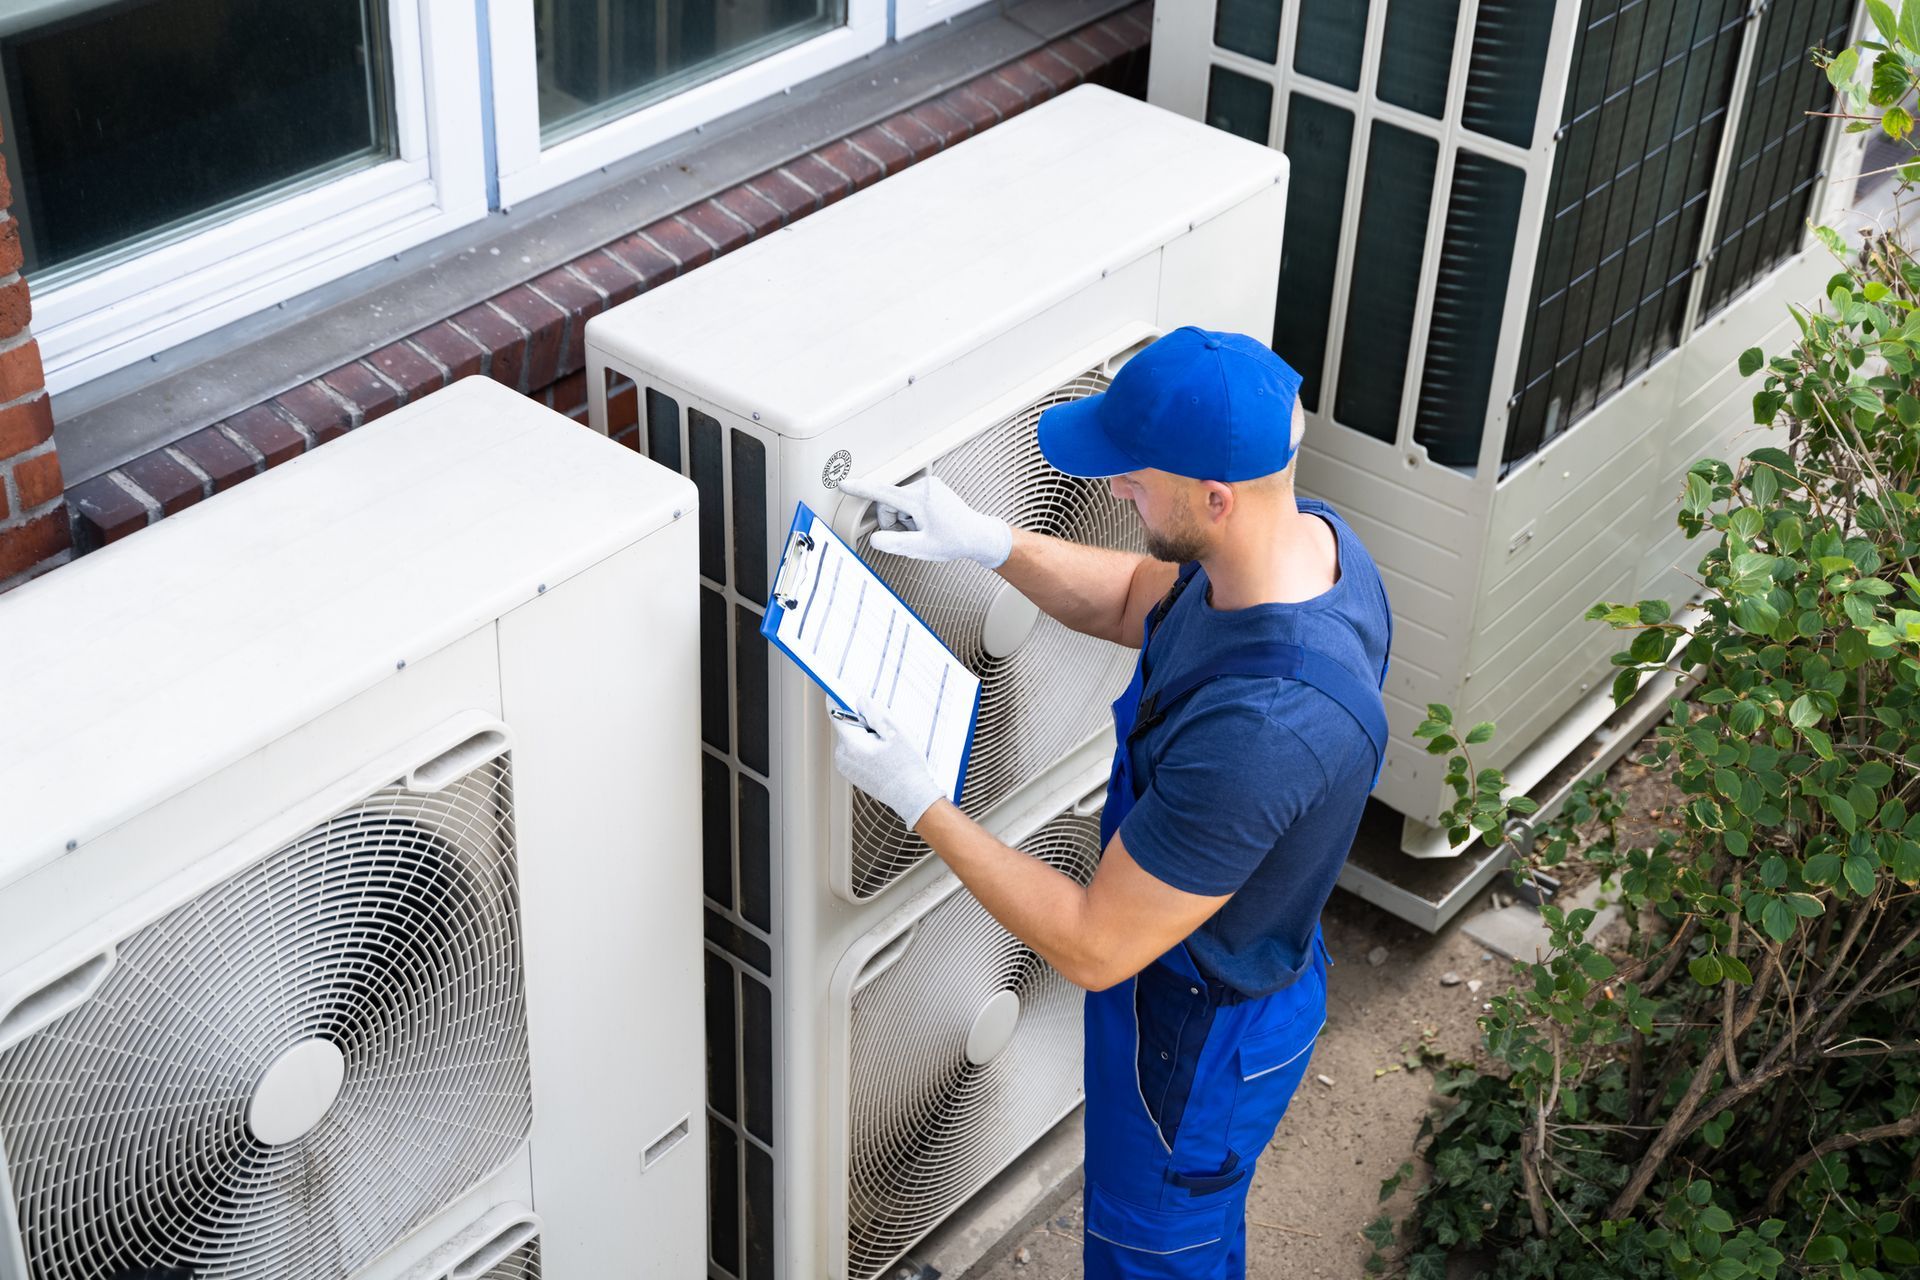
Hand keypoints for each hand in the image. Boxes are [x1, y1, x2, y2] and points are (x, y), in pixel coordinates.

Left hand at [829, 696, 946, 828]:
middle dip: (863, 721)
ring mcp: (845, 767)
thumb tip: (860, 700)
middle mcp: (843, 756)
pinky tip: (884, 756)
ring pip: (852, 738)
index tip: (845, 691)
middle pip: (847, 725)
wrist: (913, 797)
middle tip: (884, 729)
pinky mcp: (851, 773)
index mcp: (852, 745)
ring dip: (867, 735)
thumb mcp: (895, 731)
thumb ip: (875, 711)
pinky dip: (867, 747)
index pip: (836, 713)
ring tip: (887, 746)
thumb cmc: (907, 767)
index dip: (841, 699)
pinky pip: (855, 750)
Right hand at [838, 475, 1012, 568]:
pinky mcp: (933, 488)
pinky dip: (911, 514)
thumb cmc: (954, 541)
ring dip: (903, 519)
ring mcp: (930, 485)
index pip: (882, 492)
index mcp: (919, 499)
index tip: (844, 484)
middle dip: (892, 521)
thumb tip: (875, 540)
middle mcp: (924, 487)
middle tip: (908, 537)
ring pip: (898, 502)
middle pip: (889, 502)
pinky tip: (926, 524)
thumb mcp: (921, 549)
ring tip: (921, 530)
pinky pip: (910, 500)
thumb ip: (895, 544)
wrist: (977, 535)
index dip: (860, 489)